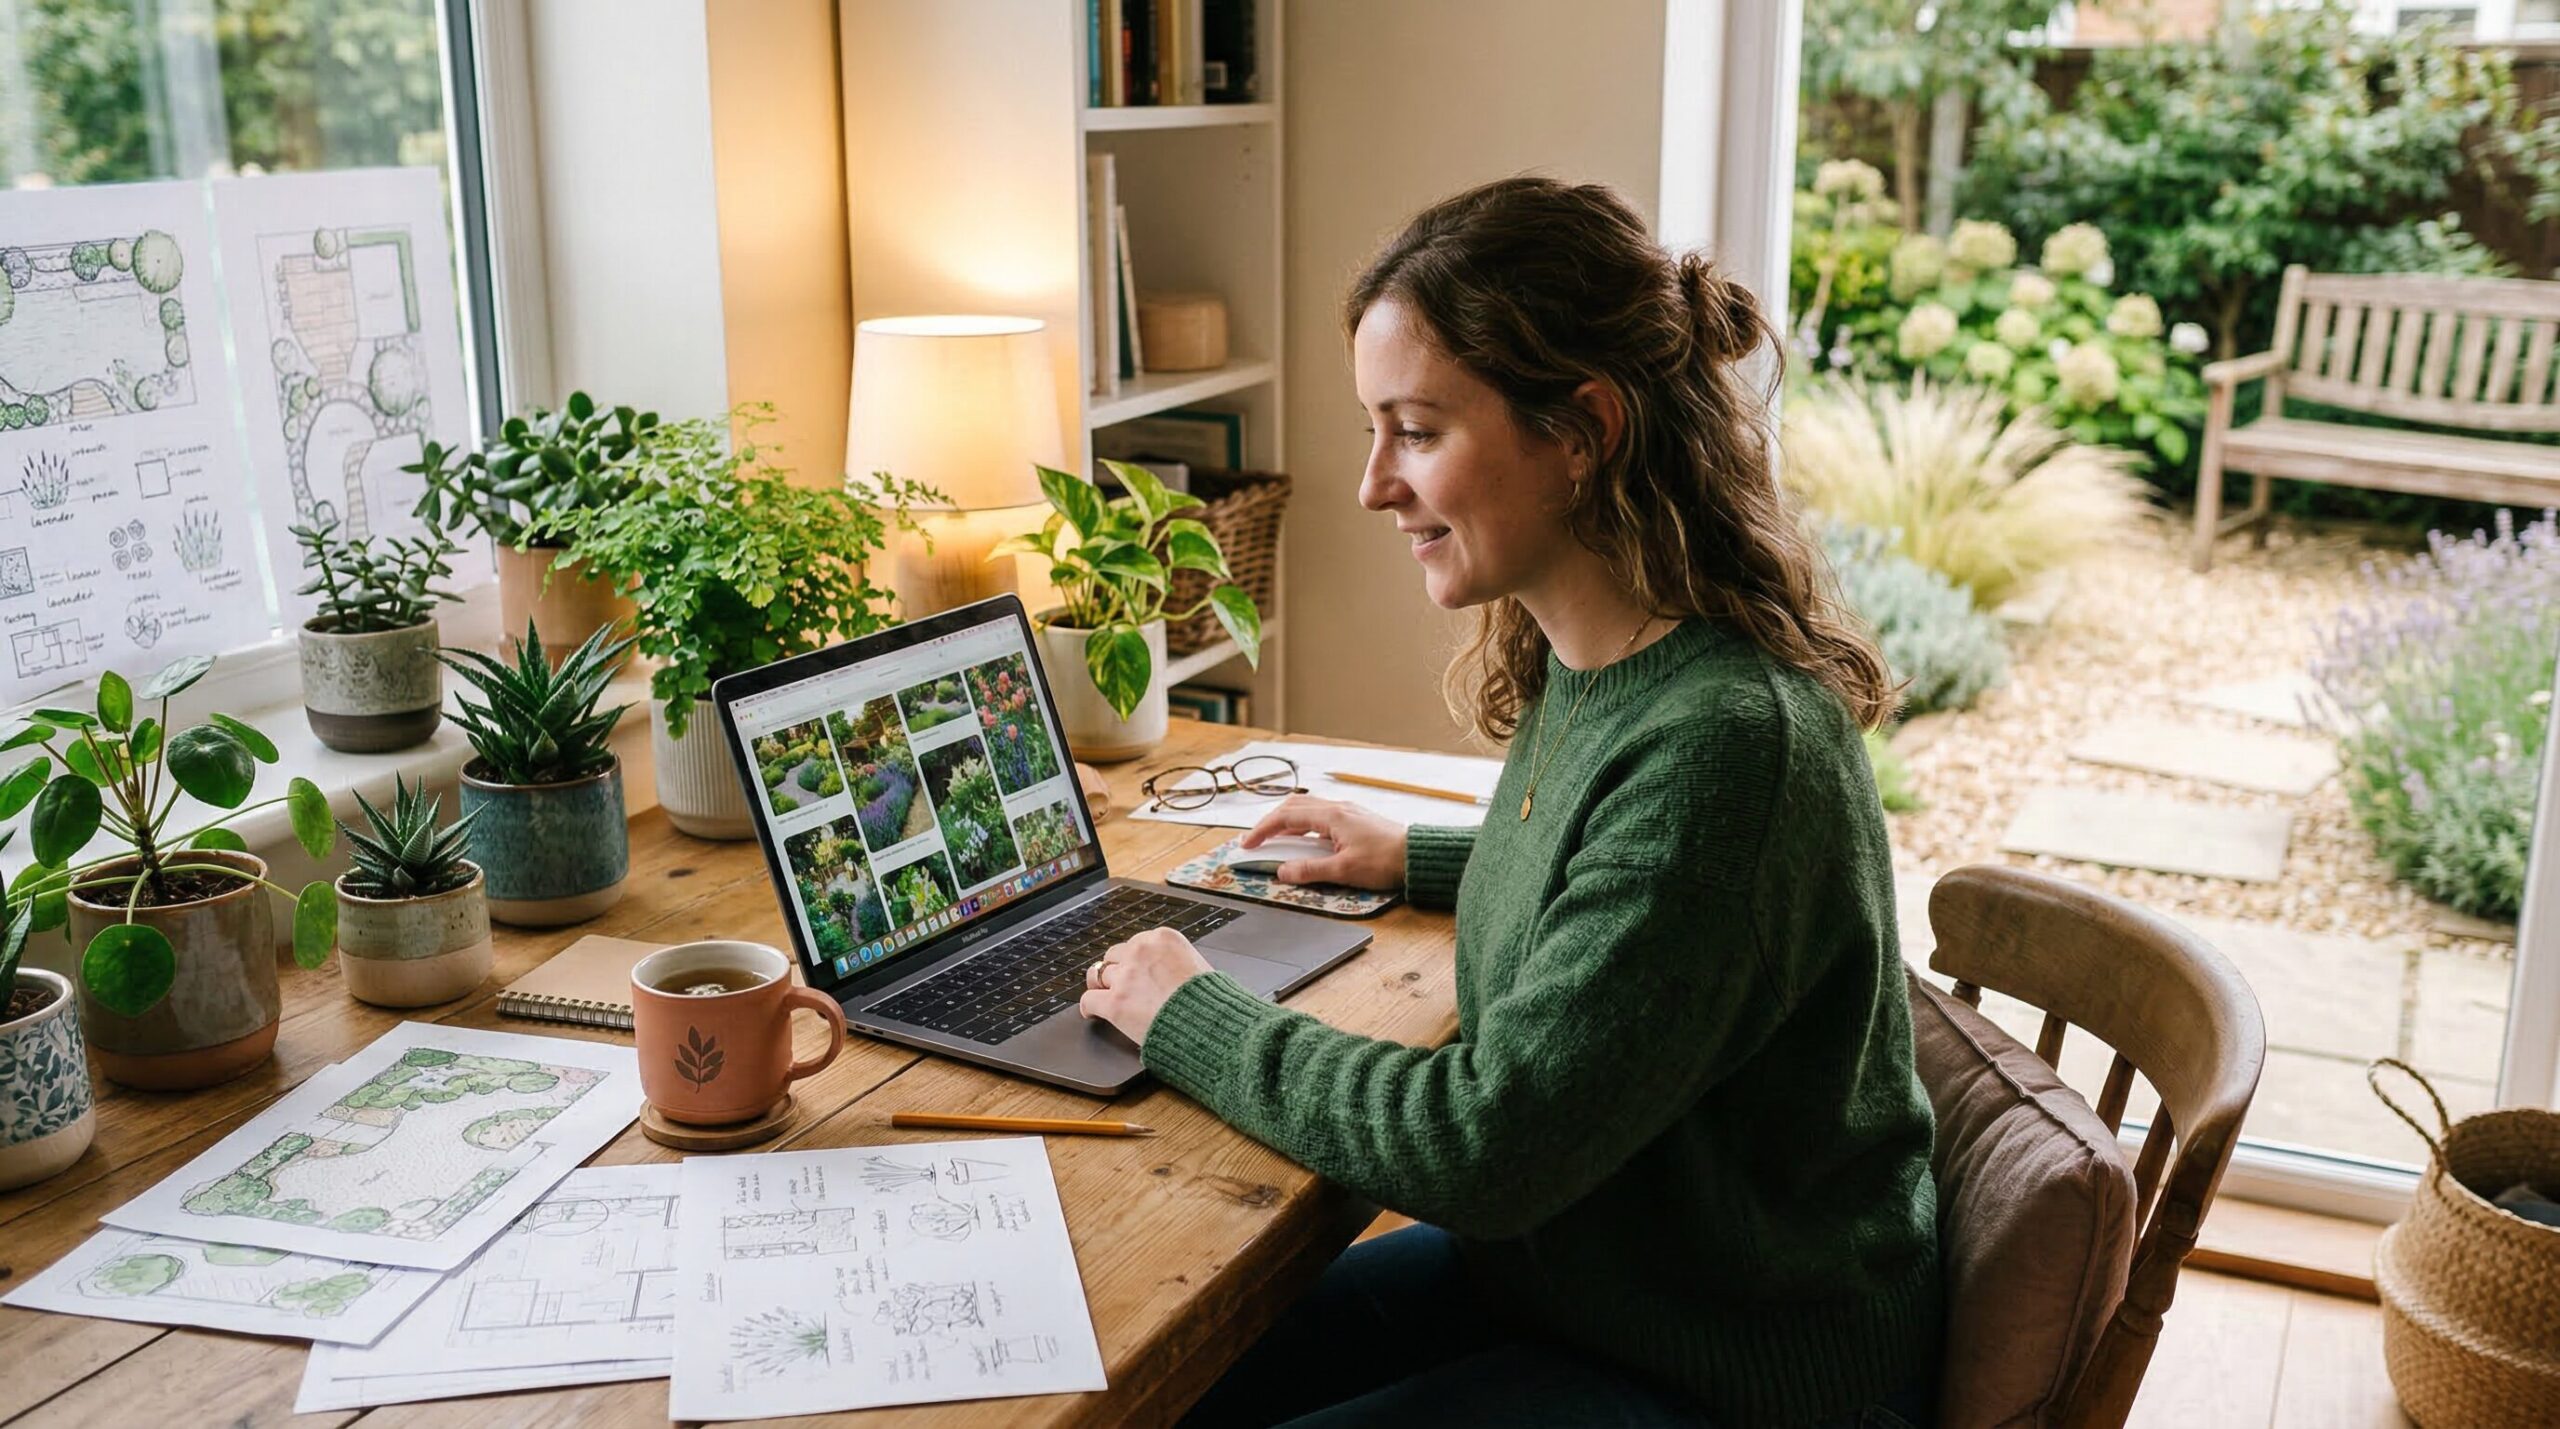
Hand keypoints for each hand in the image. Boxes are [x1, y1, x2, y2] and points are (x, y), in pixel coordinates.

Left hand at [1079, 927, 1213, 1046]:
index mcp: (1164, 938)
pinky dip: (1089, 1008)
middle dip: (1117, 970)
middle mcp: (1141, 952)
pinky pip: (1089, 1000)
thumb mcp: (1200, 966)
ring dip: (1102, 986)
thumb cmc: (1212, 1002)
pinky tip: (1092, 1012)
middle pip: (1115, 956)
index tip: (1133, 968)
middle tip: (1118, 983)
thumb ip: (1177, 962)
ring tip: (1102, 995)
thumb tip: (1170, 971)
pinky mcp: (1115, 1003)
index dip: (1133, 959)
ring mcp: (1126, 977)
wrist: (1211, 1025)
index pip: (1136, 942)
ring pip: (1099, 975)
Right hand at [1242, 795, 1406, 888]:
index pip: (1286, 817)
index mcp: (1331, 816)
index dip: (1263, 830)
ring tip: (1275, 840)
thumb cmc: (1386, 860)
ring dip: (1286, 823)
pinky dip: (1303, 825)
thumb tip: (1283, 871)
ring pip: (1307, 809)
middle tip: (1256, 840)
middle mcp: (1337, 809)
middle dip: (1270, 823)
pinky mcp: (1354, 820)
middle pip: (1293, 807)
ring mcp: (1347, 812)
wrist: (1417, 856)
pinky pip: (1320, 816)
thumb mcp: (1343, 870)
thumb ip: (1310, 870)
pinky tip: (1304, 840)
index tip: (1248, 844)